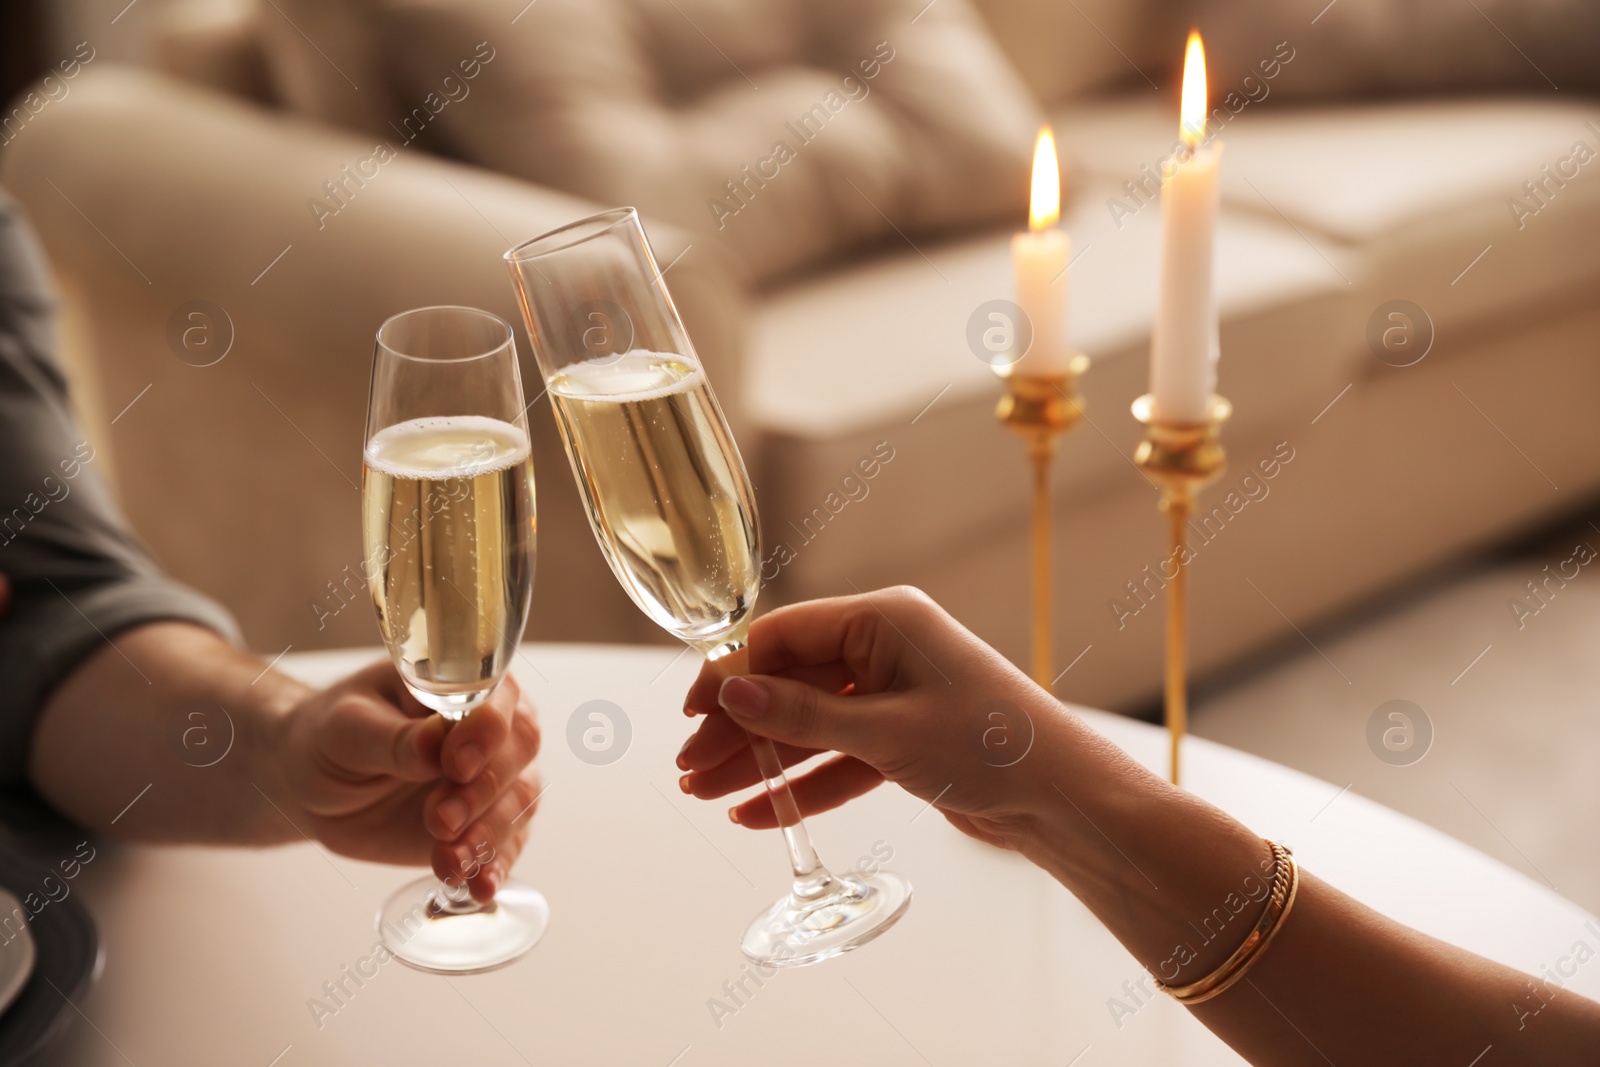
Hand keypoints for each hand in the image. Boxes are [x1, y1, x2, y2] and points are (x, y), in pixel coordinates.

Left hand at [273, 662, 541, 902]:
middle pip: (519, 752)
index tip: (456, 762)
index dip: (487, 730)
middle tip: (438, 819)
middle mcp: (490, 728)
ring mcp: (492, 778)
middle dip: (484, 790)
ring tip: (446, 860)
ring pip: (520, 802)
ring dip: (487, 834)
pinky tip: (479, 886)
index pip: (498, 699)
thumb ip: (392, 738)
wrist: (314, 785)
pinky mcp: (484, 824)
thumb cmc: (330, 737)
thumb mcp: (346, 729)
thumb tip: (434, 745)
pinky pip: (506, 846)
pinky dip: (496, 867)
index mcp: (461, 686)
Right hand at [678, 587, 1063, 850]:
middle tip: (688, 771)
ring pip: (808, 723)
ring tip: (705, 795)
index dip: (731, 673)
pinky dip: (802, 784)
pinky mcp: (903, 738)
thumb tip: (731, 691)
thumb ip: (804, 714)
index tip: (689, 714)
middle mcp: (886, 648)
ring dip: (759, 759)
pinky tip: (757, 814)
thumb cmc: (991, 747)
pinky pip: (837, 756)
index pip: (784, 635)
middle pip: (789, 682)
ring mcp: (894, 694)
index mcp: (885, 619)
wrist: (1062, 800)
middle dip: (737, 727)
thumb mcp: (887, 732)